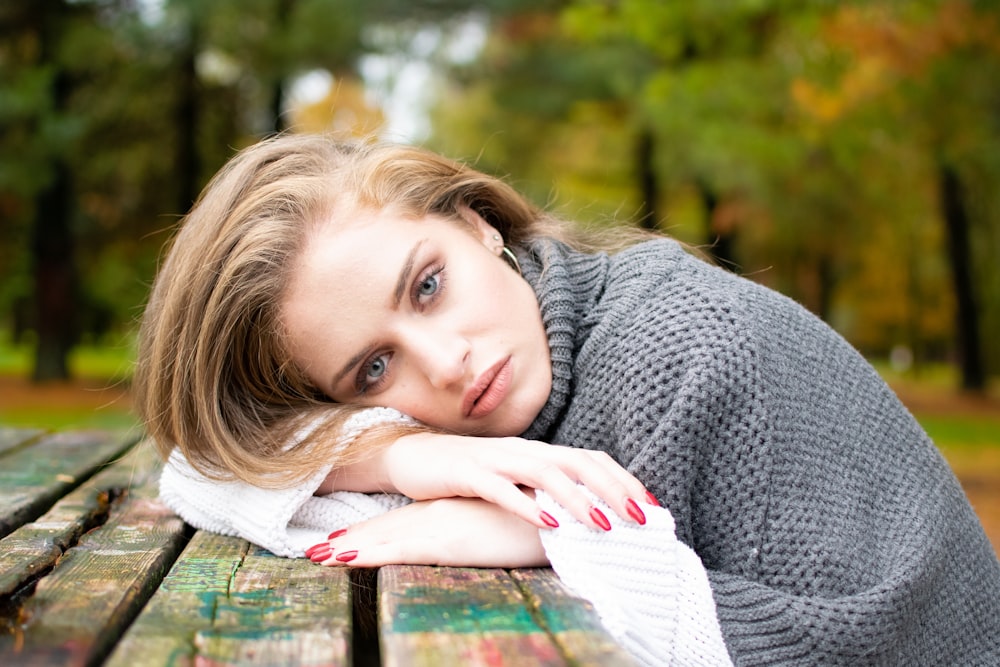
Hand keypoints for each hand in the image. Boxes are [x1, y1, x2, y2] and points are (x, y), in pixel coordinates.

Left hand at [305, 497, 547, 567]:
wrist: (564, 511)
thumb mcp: (515, 525)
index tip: (349, 541)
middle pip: (390, 526)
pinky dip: (366, 553)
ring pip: (386, 535)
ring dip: (351, 546)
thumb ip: (499, 526)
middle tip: (316, 552)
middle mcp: (443, 513)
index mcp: (458, 510)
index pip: (410, 521)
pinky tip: (340, 559)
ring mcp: (440, 525)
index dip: (379, 531)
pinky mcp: (445, 538)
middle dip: (355, 539)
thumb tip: (498, 535)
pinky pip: (397, 548)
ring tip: (316, 556)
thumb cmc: (548, 520)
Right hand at [325, 433, 656, 530]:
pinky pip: (500, 488)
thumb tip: (584, 513)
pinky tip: (546, 522)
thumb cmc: (466, 472)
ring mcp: (494, 459)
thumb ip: (543, 489)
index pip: (589, 458)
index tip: (650, 505)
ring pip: (544, 473)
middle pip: (576, 462)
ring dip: (576, 499)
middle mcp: (521, 450)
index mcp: (536, 451)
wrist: (410, 455)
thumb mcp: (511, 479)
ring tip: (601, 523)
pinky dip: (526, 503)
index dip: (622, 478)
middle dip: (612, 488)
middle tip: (639, 516)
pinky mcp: (466, 473)